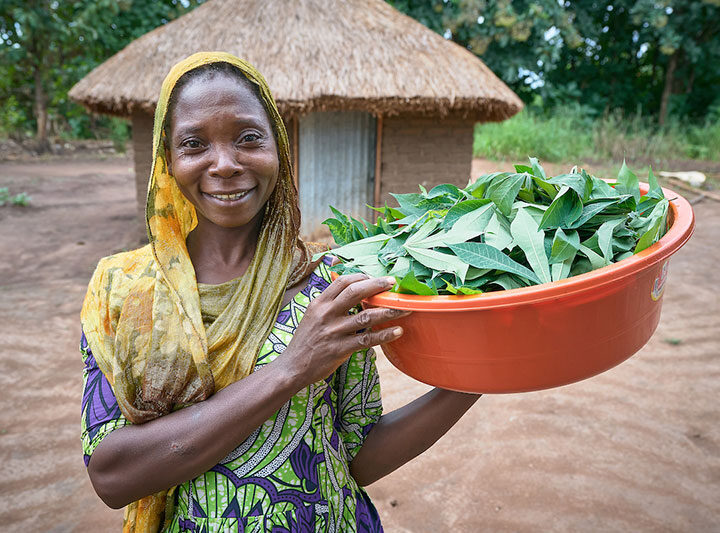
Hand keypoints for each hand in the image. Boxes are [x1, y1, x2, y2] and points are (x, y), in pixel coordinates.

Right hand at [283, 274, 409, 384]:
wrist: (292, 367)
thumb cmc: (305, 341)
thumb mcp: (312, 316)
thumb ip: (329, 304)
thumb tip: (352, 293)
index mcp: (319, 303)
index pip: (342, 281)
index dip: (361, 276)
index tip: (375, 277)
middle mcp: (326, 314)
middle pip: (355, 292)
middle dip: (377, 285)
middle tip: (393, 283)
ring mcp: (333, 332)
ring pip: (366, 316)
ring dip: (388, 311)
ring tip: (405, 308)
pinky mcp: (340, 349)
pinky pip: (367, 339)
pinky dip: (384, 335)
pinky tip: (398, 331)